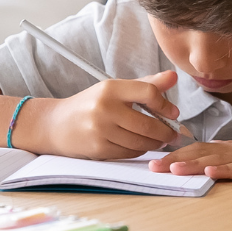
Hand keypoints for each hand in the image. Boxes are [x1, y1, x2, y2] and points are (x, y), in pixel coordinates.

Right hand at [18, 71, 181, 158]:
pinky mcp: (98, 149)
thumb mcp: (116, 89)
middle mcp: (104, 108)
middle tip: (174, 134)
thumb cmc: (92, 105)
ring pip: (141, 142)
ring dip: (155, 143)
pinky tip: (141, 145)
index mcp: (111, 88)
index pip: (148, 92)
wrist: (57, 125)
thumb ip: (146, 84)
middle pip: (148, 124)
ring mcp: (100, 130)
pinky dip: (140, 150)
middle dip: (166, 132)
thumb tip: (174, 77)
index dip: (165, 105)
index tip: (173, 113)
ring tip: (160, 140)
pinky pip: (129, 153)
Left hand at [147, 123, 231, 179]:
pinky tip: (211, 171)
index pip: (200, 150)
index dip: (177, 154)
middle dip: (175, 158)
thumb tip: (218, 170)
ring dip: (193, 163)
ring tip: (171, 168)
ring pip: (218, 159)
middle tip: (150, 166)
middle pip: (202, 152)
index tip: (155, 160)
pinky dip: (226, 169)